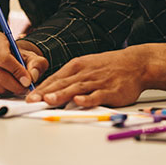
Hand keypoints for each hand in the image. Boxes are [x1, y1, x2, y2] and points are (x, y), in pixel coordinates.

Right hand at [0, 31, 47, 97]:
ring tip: (13, 86)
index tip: (27, 81)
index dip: (17, 72)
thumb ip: (37, 65)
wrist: (9, 62)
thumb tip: (32, 76)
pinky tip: (1, 89)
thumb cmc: (19, 58)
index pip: (4, 58)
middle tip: (23, 88)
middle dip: (13, 84)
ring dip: (6, 90)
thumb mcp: (33, 58)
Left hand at [26, 47, 149, 107]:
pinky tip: (79, 101)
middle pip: (63, 83)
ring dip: (62, 94)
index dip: (42, 88)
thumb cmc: (111, 66)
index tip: (28, 97)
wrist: (137, 64)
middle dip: (46, 93)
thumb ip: (72, 78)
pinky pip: (97, 95)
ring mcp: (98, 82)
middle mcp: (86, 73)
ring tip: (49, 101)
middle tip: (31, 101)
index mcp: (79, 66)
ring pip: (77, 88)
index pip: (56, 78)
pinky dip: (88, 98)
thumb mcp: (89, 66)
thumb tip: (53, 91)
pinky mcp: (110, 91)